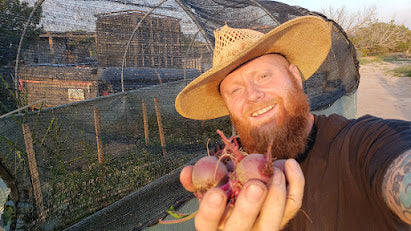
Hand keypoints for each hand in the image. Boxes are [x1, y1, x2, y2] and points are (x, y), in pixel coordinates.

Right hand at [179, 158, 304, 229]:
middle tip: (256, 185)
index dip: (211, 211)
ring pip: (272, 221)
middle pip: (242, 227)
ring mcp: (262, 228)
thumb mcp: (206, 188)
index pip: (207, 223)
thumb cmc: (223, 193)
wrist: (247, 200)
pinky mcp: (282, 218)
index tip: (216, 194)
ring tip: (275, 170)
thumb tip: (187, 172)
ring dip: (276, 195)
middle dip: (249, 208)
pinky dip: (296, 184)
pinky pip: (293, 205)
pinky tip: (289, 164)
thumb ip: (197, 180)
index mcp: (213, 224)